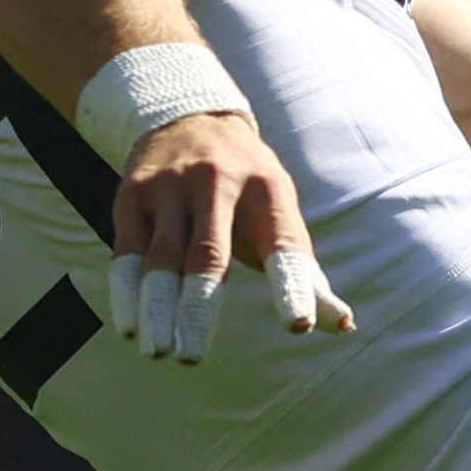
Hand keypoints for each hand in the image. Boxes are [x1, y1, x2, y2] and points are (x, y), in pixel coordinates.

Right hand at [107, 104, 357, 362]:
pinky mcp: (133, 194)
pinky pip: (128, 251)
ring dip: (158, 309)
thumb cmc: (246, 183)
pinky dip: (126, 291)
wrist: (187, 114)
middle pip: (208, 256)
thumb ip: (305, 272)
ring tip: (158, 350)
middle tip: (190, 356)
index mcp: (267, 190)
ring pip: (162, 258)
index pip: (284, 244)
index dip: (291, 287)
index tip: (299, 325)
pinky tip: (129, 326)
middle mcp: (217, 183)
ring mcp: (171, 187)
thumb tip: (343, 325)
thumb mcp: (280, 211)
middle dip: (199, 308)